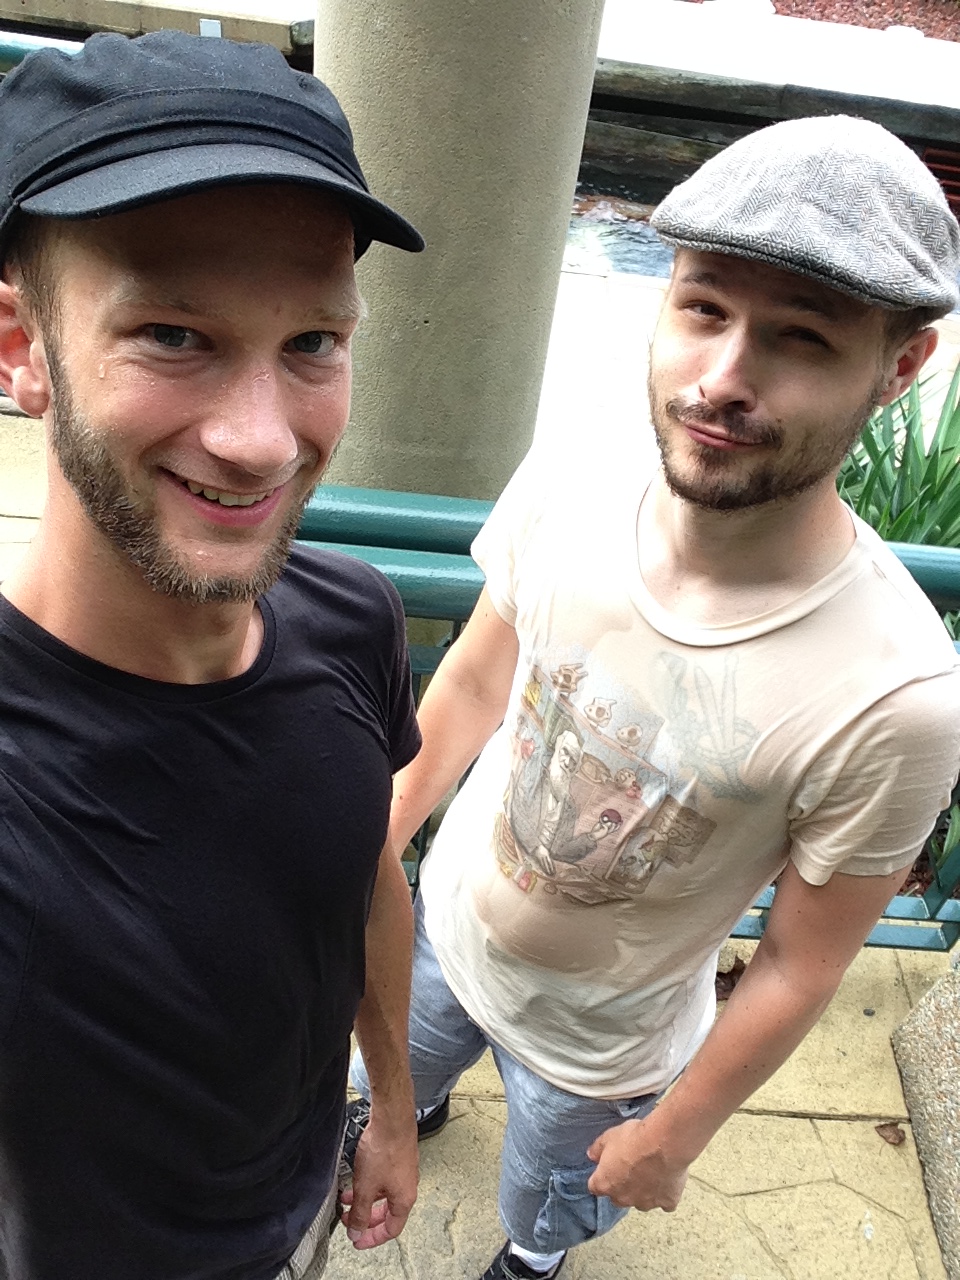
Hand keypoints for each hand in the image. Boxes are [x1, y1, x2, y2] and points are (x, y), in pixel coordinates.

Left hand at [340, 1108, 418, 1248]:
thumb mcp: (365, 1188)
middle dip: (366, 1219)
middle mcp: (407, 1188)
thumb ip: (360, 1213)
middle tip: (350, 1222)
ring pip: (383, 1196)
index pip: (391, 1230)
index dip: (372, 1238)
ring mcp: (403, 1173)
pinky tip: (356, 1180)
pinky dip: (369, 1186)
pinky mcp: (398, 1159)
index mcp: (404, 1200)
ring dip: (365, 1201)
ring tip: (347, 1200)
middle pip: (387, 1214)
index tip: (357, 1240)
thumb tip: (356, 1232)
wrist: (392, 1120)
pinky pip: (383, 1181)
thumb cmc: (384, 1151)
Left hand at [586, 1117, 688, 1211]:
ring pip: (641, 1201)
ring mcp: (646, 1203)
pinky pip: (665, 1202)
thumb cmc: (633, 1138)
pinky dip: (665, 1194)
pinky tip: (668, 1178)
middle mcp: (623, 1198)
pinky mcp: (666, 1202)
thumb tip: (591, 1155)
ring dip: (643, 1191)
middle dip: (622, 1187)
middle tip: (631, 1168)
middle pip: (618, 1197)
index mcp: (605, 1183)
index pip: (596, 1186)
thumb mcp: (609, 1136)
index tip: (608, 1167)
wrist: (664, 1144)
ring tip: (652, 1171)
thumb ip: (597, 1148)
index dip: (602, 1176)